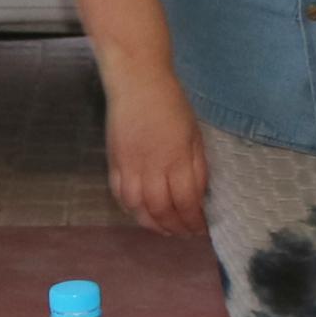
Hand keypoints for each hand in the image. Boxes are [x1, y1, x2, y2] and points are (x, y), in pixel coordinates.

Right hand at [103, 66, 210, 239]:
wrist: (138, 83)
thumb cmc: (172, 104)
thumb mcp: (195, 134)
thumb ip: (197, 167)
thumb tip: (200, 195)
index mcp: (177, 159)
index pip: (186, 202)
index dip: (194, 220)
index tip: (202, 227)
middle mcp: (152, 168)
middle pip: (162, 211)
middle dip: (176, 227)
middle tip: (185, 233)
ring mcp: (130, 167)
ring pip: (139, 209)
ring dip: (153, 225)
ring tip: (165, 230)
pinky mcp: (113, 163)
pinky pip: (120, 196)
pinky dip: (131, 210)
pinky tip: (142, 214)